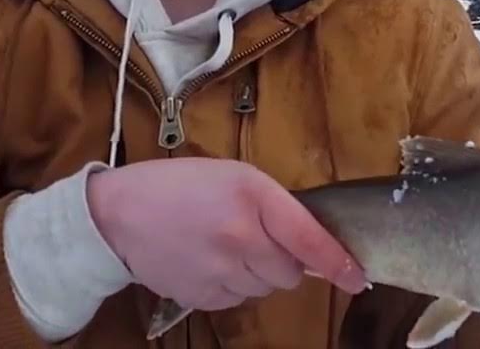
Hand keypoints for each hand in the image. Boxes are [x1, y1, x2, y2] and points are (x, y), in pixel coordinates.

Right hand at [86, 158, 367, 310]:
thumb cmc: (185, 186)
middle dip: (282, 260)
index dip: (338, 264)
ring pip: (265, 289)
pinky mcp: (202, 298)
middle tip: (253, 237)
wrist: (121, 213)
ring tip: (223, 245)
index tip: (358, 280)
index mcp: (254, 198)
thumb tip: (313, 248)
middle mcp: (240, 239)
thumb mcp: (238, 177)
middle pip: (290, 273)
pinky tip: (208, 261)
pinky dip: (232, 285)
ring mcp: (220, 272)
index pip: (309, 239)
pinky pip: (238, 300)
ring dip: (256, 273)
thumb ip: (278, 208)